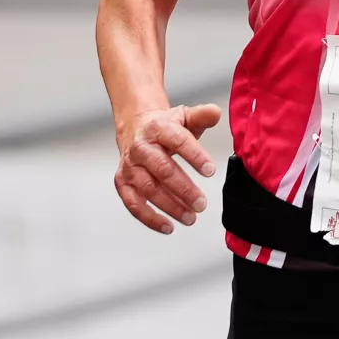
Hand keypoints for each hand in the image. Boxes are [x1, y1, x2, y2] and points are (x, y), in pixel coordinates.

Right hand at [114, 103, 221, 232]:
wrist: (136, 127)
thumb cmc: (164, 126)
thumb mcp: (184, 116)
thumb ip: (202, 116)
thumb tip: (216, 112)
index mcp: (158, 128)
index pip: (178, 141)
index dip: (195, 156)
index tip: (210, 170)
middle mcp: (141, 147)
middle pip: (163, 169)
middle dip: (184, 189)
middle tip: (202, 203)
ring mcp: (130, 166)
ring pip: (149, 189)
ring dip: (170, 206)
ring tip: (191, 217)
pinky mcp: (123, 182)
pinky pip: (133, 203)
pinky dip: (149, 218)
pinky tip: (168, 226)